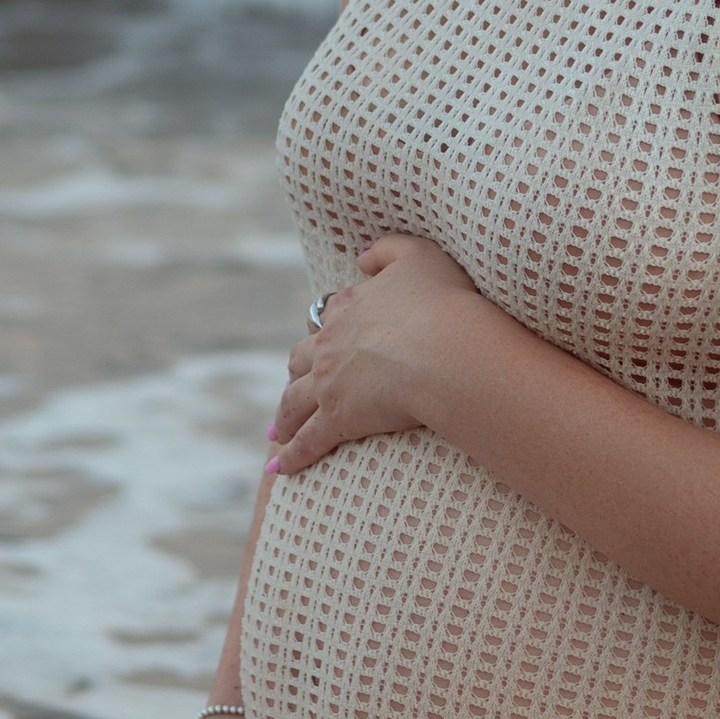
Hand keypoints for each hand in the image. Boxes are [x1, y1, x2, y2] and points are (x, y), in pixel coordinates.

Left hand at [267, 233, 483, 478]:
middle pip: (301, 359)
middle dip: (296, 373)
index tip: (324, 337)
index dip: (327, 327)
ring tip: (276, 431)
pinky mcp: (336, 418)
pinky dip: (290, 456)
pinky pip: (307, 442)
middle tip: (293, 388)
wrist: (443, 349)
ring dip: (283, 417)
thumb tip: (361, 256)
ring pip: (293, 401)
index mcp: (351, 307)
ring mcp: (328, 382)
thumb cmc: (442, 303)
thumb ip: (389, 249)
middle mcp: (331, 344)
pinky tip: (278, 469)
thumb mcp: (420, 256)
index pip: (330, 316)